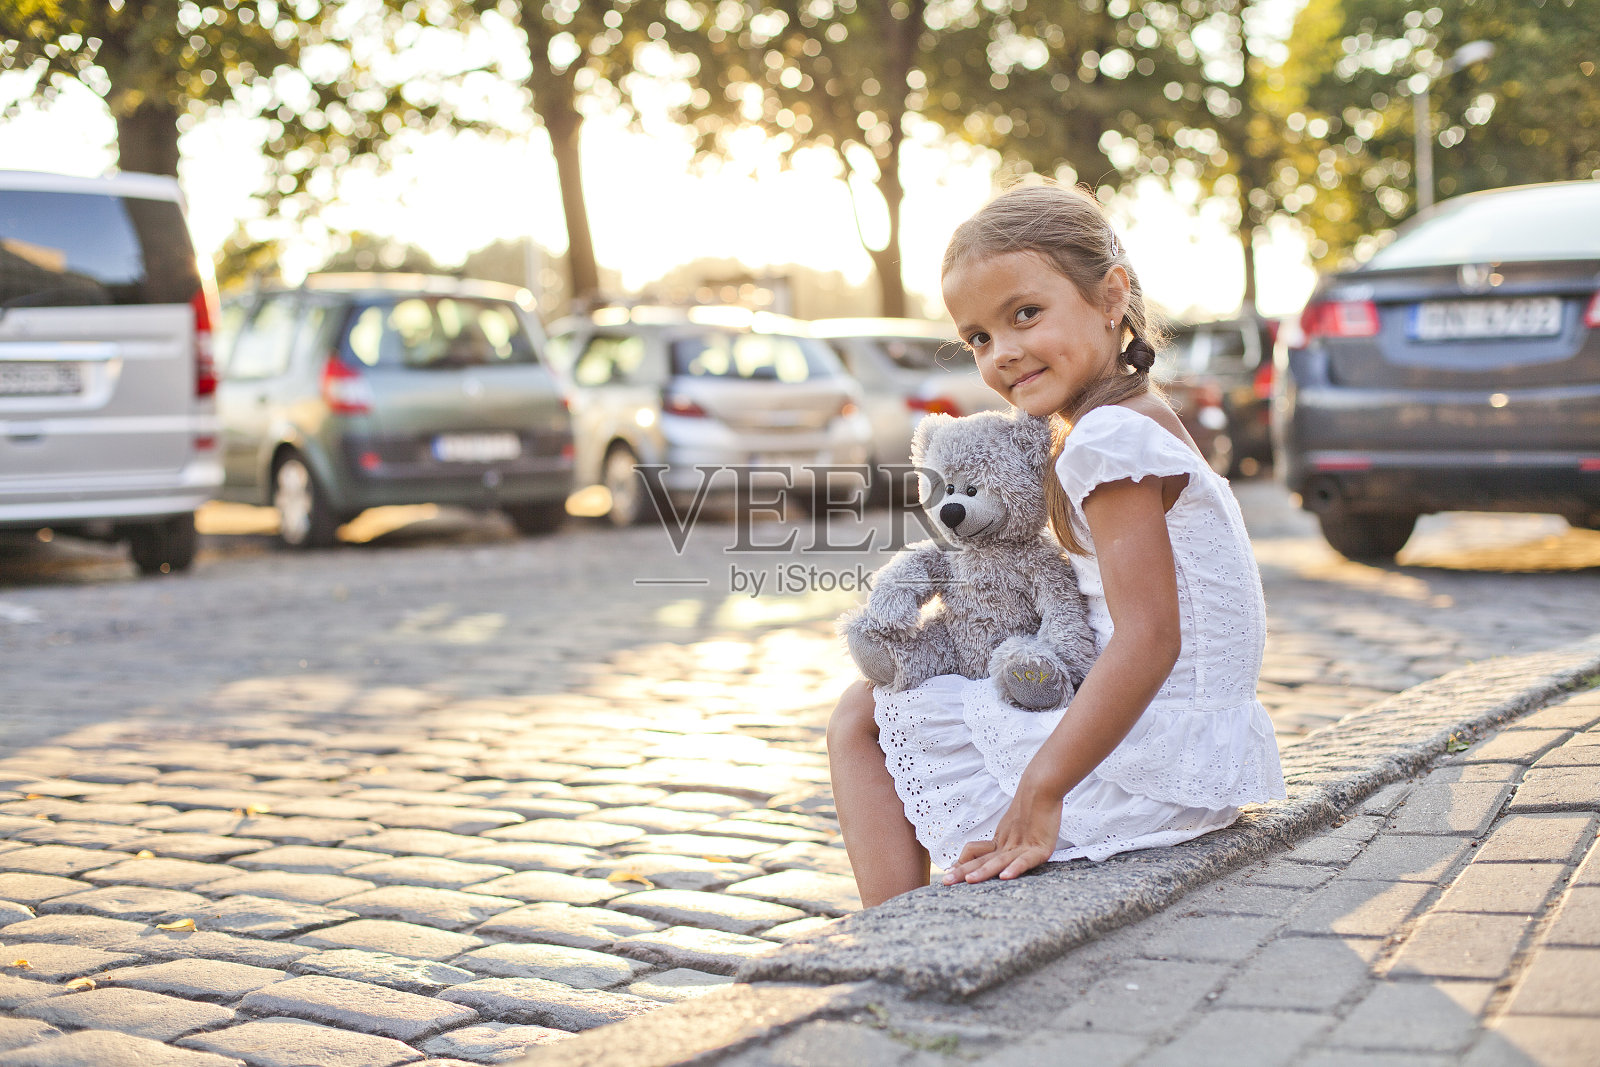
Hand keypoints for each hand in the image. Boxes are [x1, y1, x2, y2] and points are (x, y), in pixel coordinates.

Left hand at [941, 786, 1061, 885]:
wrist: (1042, 786)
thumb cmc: (1032, 808)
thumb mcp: (1015, 830)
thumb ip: (1004, 845)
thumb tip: (996, 859)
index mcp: (1000, 843)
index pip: (977, 856)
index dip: (963, 864)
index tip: (948, 874)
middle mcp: (1008, 846)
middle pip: (982, 860)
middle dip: (963, 872)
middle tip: (944, 881)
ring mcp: (1023, 847)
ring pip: (999, 861)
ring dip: (983, 872)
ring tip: (970, 881)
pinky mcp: (1041, 849)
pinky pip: (1025, 860)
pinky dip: (1015, 868)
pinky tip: (1005, 876)